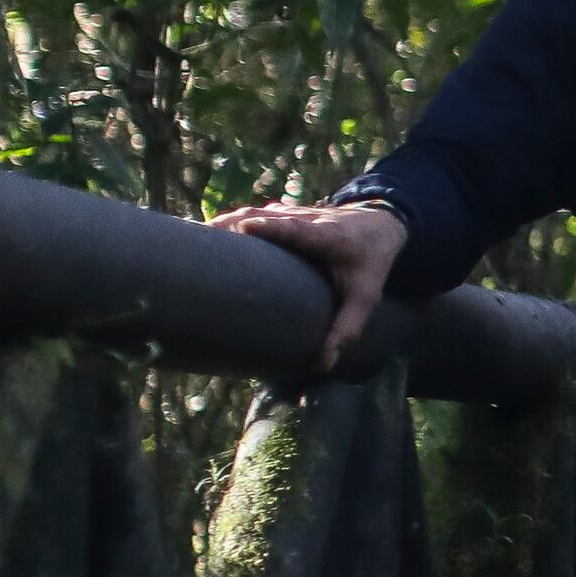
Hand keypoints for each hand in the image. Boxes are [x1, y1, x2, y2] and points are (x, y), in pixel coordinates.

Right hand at [216, 197, 406, 374]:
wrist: (382, 226)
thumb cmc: (370, 264)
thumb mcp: (366, 298)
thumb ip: (347, 330)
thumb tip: (324, 364)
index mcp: (329, 237)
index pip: (297, 230)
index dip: (271, 226)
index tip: (243, 227)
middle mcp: (310, 220)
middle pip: (268, 216)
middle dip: (235, 223)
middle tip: (200, 238)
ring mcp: (297, 213)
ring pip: (258, 212)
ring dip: (228, 222)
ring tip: (192, 238)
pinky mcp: (288, 214)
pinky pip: (257, 214)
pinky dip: (233, 221)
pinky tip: (208, 235)